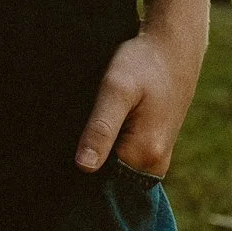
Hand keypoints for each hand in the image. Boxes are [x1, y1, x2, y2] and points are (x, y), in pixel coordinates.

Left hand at [74, 25, 204, 178]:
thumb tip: (84, 167)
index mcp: (144, 156)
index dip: (76, 173)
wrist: (173, 46)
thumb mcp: (115, 89)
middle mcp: (154, 165)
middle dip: (88, 164)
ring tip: (81, 129)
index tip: (58, 157)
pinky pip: (124, 159)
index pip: (100, 184)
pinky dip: (108, 148)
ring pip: (116, 169)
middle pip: (109, 180)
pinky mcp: (154, 147)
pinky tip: (98, 129)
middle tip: (68, 136)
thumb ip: (101, 128)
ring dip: (98, 155)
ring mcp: (156, 158)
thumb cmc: (142, 63)